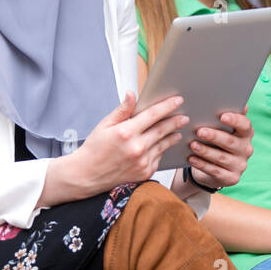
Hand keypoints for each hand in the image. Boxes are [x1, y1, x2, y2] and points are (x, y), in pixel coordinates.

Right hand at [66, 92, 187, 194]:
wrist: (87, 175)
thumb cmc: (94, 149)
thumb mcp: (105, 125)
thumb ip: (123, 110)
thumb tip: (132, 94)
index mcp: (126, 132)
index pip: (152, 115)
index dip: (167, 106)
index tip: (177, 100)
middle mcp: (136, 148)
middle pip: (162, 130)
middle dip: (175, 121)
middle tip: (183, 116)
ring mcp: (142, 162)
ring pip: (163, 145)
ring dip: (172, 136)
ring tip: (177, 130)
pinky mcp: (144, 173)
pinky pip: (158, 158)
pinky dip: (162, 150)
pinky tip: (163, 145)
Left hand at [187, 107, 253, 189]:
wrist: (215, 167)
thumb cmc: (217, 141)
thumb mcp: (221, 128)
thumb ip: (224, 115)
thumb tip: (232, 101)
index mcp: (246, 133)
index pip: (245, 125)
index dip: (235, 120)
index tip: (222, 116)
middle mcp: (246, 149)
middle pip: (230, 141)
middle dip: (214, 136)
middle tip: (199, 131)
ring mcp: (240, 165)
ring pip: (221, 157)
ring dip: (205, 150)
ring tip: (191, 144)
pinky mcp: (232, 178)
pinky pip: (215, 170)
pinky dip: (202, 164)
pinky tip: (191, 158)